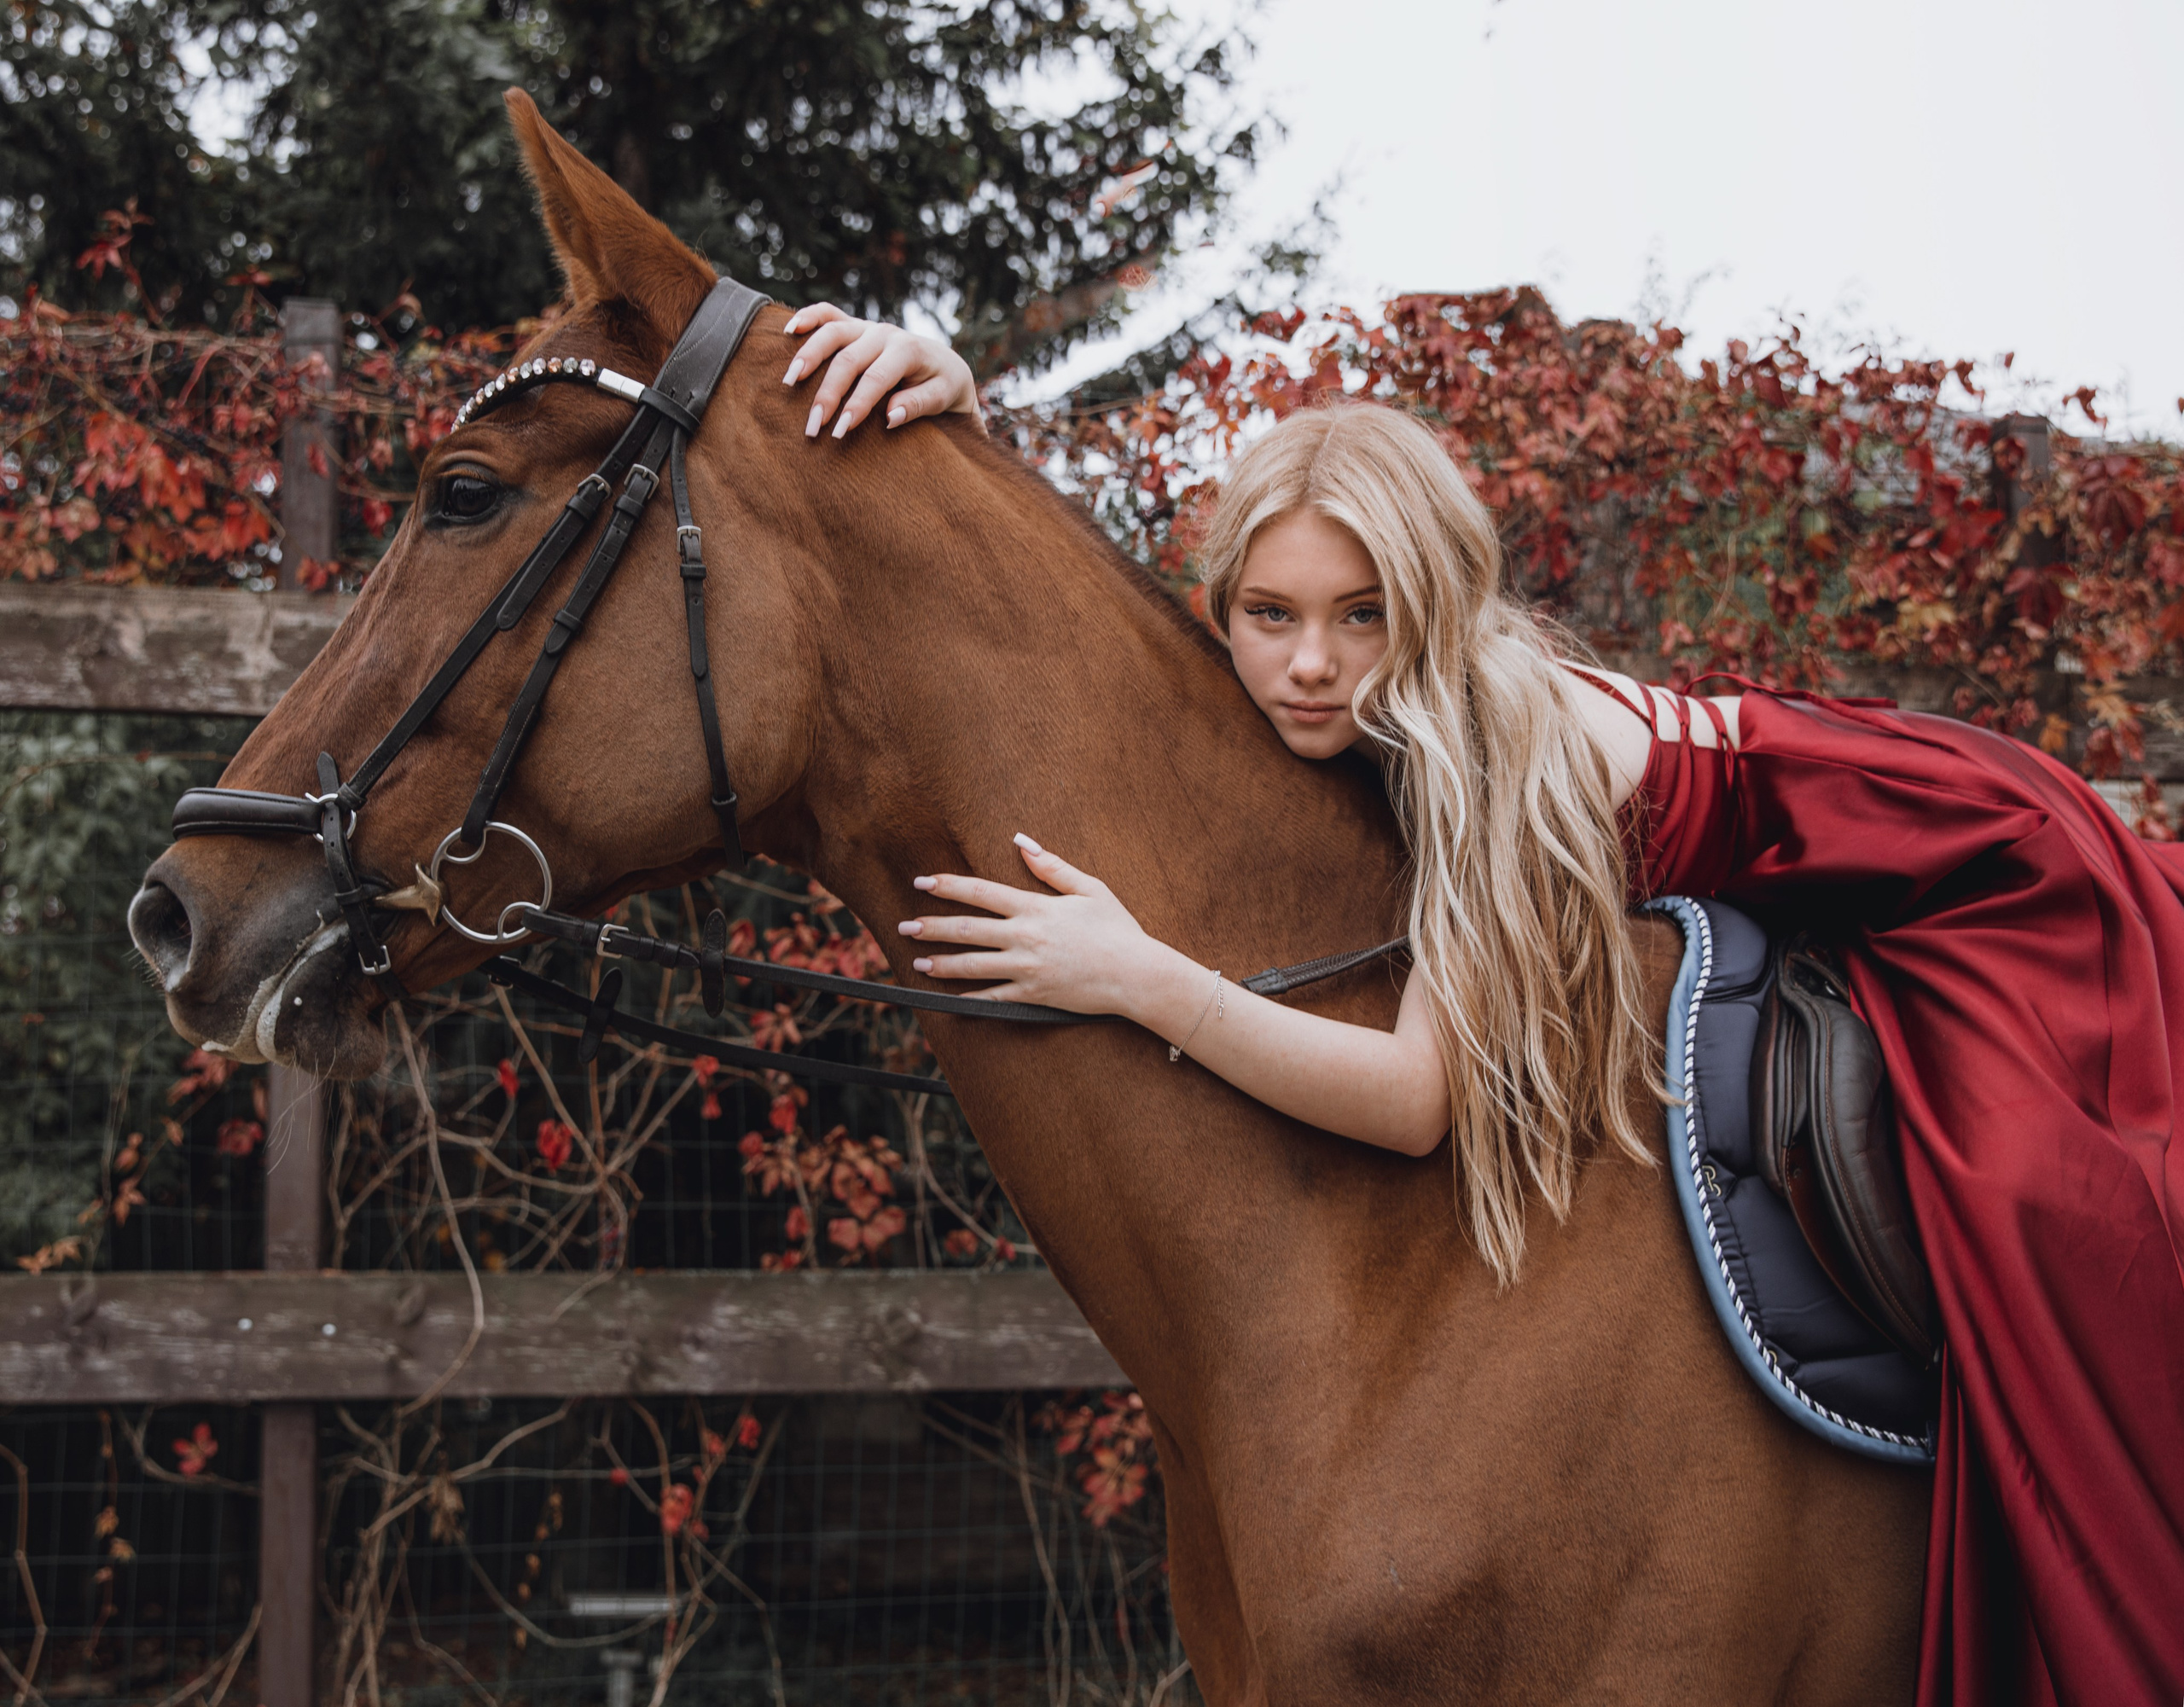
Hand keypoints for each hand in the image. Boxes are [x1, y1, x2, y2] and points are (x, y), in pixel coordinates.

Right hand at [782, 303, 981, 438]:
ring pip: (832, 333)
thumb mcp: (941, 397)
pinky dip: (808, 317)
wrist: (943, 364)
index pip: (876, 379)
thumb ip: (918, 405)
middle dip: (827, 394)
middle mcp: (884, 334)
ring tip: (788, 382)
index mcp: (907, 350)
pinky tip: (789, 330)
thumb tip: (891, 417)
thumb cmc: (941, 386)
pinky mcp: (855, 326)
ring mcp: (867, 327)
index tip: (839, 431)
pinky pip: (829, 314)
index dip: (856, 404)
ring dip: (808, 356)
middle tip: (811, 426)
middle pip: (848, 360)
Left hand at [896, 833, 1169, 1014]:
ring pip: (974, 966)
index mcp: (1036, 908)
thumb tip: (1021, 842)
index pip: (981, 892)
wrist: (1137, 975)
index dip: (948, 886)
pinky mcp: (1034, 995)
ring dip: (942, 963)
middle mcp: (1026, 938)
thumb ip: (1052, 866)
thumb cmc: (1118, 929)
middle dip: (932, 927)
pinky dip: (971, 997)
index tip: (922, 882)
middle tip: (904, 926)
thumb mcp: (1089, 888)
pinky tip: (951, 997)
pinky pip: (995, 997)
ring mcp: (1027, 969)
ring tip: (918, 962)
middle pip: (968, 930)